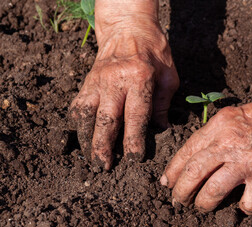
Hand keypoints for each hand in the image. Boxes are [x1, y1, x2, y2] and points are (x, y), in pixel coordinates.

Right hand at [69, 1, 178, 169]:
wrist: (128, 29)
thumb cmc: (154, 52)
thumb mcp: (169, 75)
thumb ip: (164, 103)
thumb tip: (160, 129)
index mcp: (140, 78)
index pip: (136, 115)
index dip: (134, 139)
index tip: (134, 158)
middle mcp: (115, 81)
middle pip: (106, 119)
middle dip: (103, 146)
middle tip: (103, 166)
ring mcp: (97, 81)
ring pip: (86, 115)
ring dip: (86, 139)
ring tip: (90, 158)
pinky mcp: (87, 82)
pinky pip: (77, 105)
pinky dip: (77, 124)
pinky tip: (79, 138)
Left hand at [160, 86, 251, 214]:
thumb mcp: (232, 115)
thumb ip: (212, 134)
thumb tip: (194, 158)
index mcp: (218, 127)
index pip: (186, 152)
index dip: (173, 170)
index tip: (166, 182)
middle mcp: (228, 144)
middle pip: (193, 173)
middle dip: (180, 192)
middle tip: (178, 200)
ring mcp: (247, 163)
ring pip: (213, 192)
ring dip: (203, 204)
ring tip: (202, 207)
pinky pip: (247, 203)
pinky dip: (243, 208)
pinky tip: (243, 204)